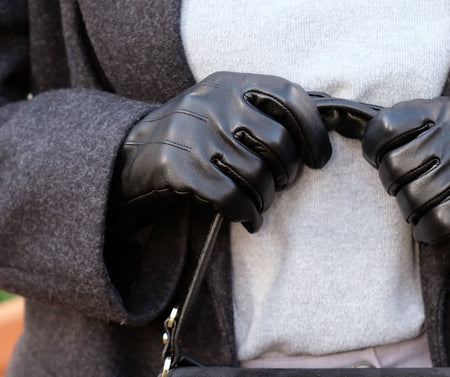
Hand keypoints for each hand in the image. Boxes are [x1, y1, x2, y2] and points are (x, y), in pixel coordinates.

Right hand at [115, 72, 330, 232]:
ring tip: (259, 206)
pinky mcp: (178, 168)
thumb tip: (320, 117)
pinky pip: (230, 197)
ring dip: (265, 200)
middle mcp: (213, 103)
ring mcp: (194, 134)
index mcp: (230, 83)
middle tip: (280, 186)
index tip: (319, 158)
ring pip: (256, 175)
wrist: (128, 157)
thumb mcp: (222, 111)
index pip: (288, 95)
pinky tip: (248, 220)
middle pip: (277, 143)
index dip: (313, 130)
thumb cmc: (190, 140)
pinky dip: (246, 215)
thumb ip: (262, 112)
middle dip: (287, 174)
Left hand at [361, 97, 449, 251]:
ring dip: (412, 213)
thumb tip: (370, 145)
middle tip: (408, 190)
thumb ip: (419, 127)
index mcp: (448, 110)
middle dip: (394, 187)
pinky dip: (426, 232)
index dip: (374, 150)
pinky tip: (435, 226)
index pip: (384, 126)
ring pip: (410, 201)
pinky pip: (432, 224)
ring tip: (427, 207)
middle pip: (392, 169)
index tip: (382, 160)